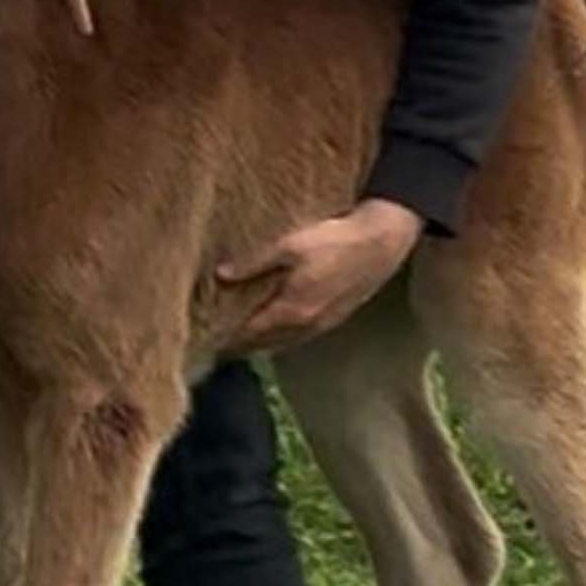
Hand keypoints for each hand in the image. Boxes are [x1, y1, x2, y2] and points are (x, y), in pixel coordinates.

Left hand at [215, 199, 423, 355]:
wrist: (381, 244)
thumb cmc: (333, 241)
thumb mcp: (289, 245)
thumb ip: (254, 263)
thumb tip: (220, 276)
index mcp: (290, 311)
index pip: (247, 334)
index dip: (225, 338)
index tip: (205, 338)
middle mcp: (304, 326)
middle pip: (262, 345)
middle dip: (238, 345)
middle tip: (215, 342)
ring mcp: (321, 326)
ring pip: (281, 344)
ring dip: (259, 343)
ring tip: (238, 338)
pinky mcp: (334, 319)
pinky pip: (298, 337)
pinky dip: (279, 337)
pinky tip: (273, 328)